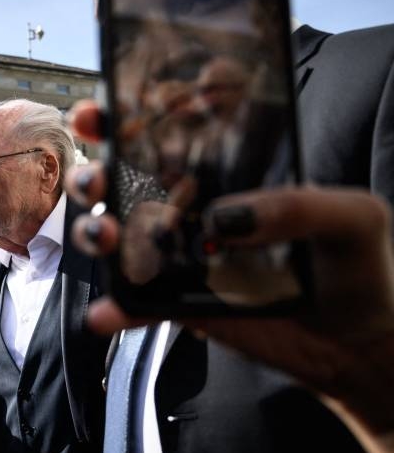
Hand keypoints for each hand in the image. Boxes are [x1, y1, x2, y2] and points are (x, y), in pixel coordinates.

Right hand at [66, 99, 393, 452]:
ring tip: (107, 236)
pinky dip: (114, 307)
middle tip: (97, 178)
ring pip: (115, 234)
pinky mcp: (175, 300)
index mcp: (227, 170)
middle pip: (122, 178)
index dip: (130, 113)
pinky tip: (105, 312)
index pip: (172, 131)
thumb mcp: (353, 217)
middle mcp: (192, 205)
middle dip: (92, 170)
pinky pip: (135, 301)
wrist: (358, 343)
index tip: (108, 109)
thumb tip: (224, 218)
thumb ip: (299, 205)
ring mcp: (178, 254)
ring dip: (92, 230)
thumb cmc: (360, 265)